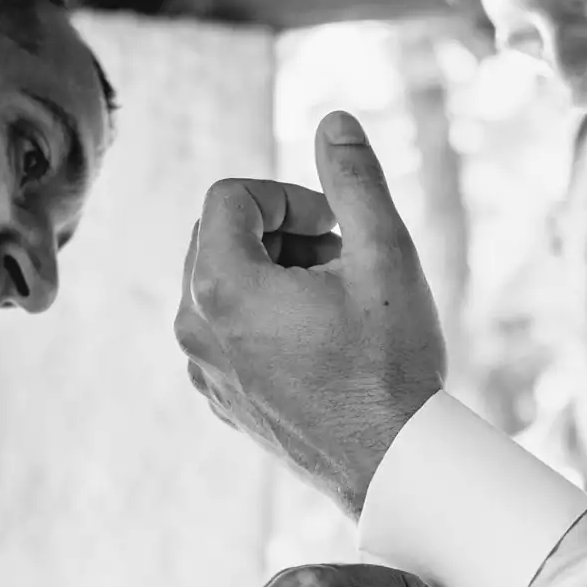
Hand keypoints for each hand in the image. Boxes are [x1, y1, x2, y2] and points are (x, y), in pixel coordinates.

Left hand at [175, 110, 444, 514]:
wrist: (392, 466)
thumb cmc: (391, 364)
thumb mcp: (384, 254)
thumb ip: (354, 179)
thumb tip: (333, 120)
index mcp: (221, 287)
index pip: (230, 196)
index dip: (289, 197)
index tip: (337, 227)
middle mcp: (195, 328)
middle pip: (218, 235)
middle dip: (279, 232)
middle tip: (340, 259)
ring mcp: (203, 369)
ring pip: (221, 283)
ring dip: (273, 272)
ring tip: (336, 300)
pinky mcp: (220, 398)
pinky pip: (225, 331)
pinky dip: (264, 317)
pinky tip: (322, 342)